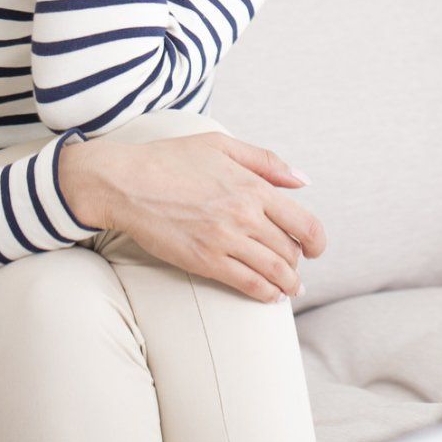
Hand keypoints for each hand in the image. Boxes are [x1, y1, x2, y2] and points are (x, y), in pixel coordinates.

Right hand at [59, 130, 326, 301]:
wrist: (125, 182)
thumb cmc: (171, 159)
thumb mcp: (222, 145)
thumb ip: (267, 162)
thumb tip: (303, 181)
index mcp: (253, 187)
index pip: (304, 223)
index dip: (316, 241)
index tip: (316, 249)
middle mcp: (245, 215)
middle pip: (290, 250)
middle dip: (298, 263)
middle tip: (296, 269)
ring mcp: (225, 240)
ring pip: (273, 271)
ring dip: (288, 284)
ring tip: (290, 289)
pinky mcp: (204, 261)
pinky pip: (246, 283)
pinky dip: (265, 293)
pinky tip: (270, 296)